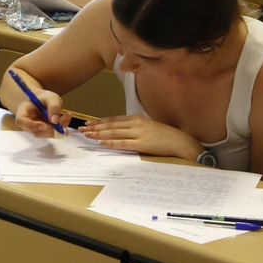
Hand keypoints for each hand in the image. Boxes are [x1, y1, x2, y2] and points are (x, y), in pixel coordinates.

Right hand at [11, 84, 68, 136]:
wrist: (47, 102)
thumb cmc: (46, 98)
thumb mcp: (51, 98)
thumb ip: (53, 107)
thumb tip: (54, 121)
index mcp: (23, 111)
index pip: (21, 121)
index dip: (31, 125)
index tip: (45, 125)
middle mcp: (27, 122)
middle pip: (35, 131)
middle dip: (51, 129)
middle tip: (64, 119)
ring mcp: (35, 129)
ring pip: (45, 134)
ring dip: (57, 129)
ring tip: (67, 116)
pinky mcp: (43, 132)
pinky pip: (51, 134)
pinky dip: (60, 129)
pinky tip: (66, 120)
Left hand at [80, 114, 203, 159]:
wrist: (180, 141)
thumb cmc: (164, 136)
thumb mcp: (147, 127)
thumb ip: (134, 127)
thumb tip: (120, 131)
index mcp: (136, 118)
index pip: (113, 120)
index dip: (100, 122)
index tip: (89, 123)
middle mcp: (136, 123)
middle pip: (111, 125)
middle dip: (95, 127)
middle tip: (82, 129)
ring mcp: (139, 133)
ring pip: (114, 133)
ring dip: (99, 134)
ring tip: (87, 135)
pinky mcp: (142, 143)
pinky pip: (123, 143)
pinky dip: (111, 143)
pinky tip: (101, 143)